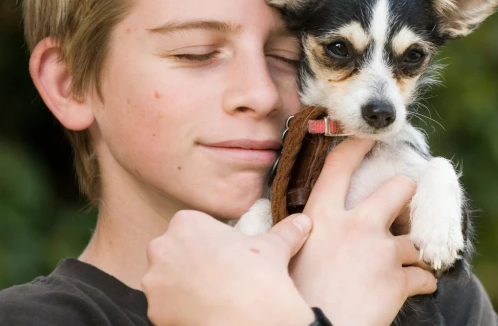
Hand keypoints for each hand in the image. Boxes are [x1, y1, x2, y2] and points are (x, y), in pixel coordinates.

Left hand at [142, 210, 314, 325]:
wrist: (247, 323)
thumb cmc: (257, 277)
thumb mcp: (274, 248)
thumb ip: (285, 231)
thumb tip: (303, 221)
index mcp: (187, 224)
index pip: (194, 225)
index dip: (211, 239)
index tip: (226, 253)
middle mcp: (163, 249)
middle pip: (175, 252)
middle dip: (193, 262)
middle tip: (221, 275)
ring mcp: (154, 284)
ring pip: (168, 281)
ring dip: (185, 288)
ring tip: (215, 298)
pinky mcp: (153, 314)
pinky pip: (166, 308)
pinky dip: (182, 311)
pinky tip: (206, 314)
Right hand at [291, 138, 437, 325]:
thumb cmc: (294, 296)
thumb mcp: (289, 253)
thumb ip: (305, 231)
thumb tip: (307, 223)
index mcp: (322, 216)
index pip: (340, 165)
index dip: (357, 145)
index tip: (368, 138)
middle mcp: (357, 225)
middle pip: (399, 188)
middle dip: (406, 195)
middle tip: (402, 207)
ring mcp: (382, 251)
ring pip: (416, 240)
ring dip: (412, 254)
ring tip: (402, 266)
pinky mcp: (399, 280)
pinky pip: (424, 277)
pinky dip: (422, 284)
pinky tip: (411, 289)